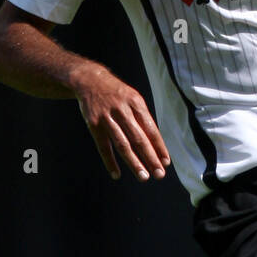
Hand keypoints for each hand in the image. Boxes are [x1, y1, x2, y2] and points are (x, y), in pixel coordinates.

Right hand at [73, 65, 170, 180]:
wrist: (90, 80)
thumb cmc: (117, 94)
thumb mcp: (133, 99)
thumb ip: (143, 120)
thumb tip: (156, 145)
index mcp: (136, 103)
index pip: (151, 129)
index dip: (159, 147)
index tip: (166, 162)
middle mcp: (122, 110)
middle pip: (139, 138)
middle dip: (150, 158)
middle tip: (159, 174)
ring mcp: (107, 117)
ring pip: (122, 144)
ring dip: (134, 162)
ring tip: (143, 177)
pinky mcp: (93, 124)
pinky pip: (103, 146)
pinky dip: (110, 161)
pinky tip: (116, 174)